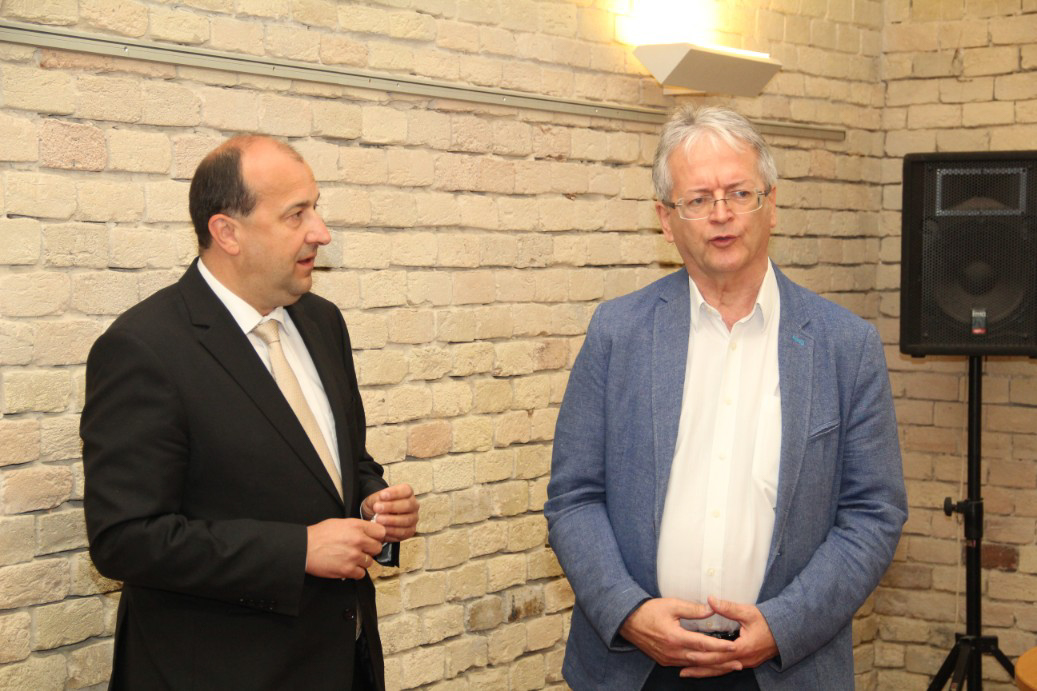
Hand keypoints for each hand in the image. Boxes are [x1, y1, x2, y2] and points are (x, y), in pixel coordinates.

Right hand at [305, 518, 385, 579]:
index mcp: (356, 526)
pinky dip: (356, 572)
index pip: (381, 532)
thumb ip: (356, 527)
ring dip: (362, 562)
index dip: (377, 537)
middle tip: (361, 550)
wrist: (304, 548)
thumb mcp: (340, 523)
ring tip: (350, 558)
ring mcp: (354, 556)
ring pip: (370, 562)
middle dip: (370, 550)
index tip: (373, 539)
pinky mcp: (348, 569)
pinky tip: (347, 566)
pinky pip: (361, 574)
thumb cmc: (318, 535)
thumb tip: (368, 532)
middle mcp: (358, 540)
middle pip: (378, 548)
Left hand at [361, 483, 418, 541]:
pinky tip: (383, 529)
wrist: (376, 516)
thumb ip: (379, 499)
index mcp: (407, 492)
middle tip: (377, 508)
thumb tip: (381, 501)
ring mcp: (413, 518)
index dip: (395, 493)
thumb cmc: (379, 504)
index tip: (382, 495)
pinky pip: (404, 532)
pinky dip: (392, 531)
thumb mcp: (376, 498)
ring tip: (378, 520)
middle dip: (391, 507)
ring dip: (391, 520)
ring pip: (407, 520)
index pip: (406, 490)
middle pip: (408, 505)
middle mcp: (413, 504)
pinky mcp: (410, 531)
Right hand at [619, 598, 739, 670]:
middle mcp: (673, 652)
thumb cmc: (649, 610)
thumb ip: (693, 609)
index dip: (720, 646)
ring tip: (729, 666)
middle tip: (739, 663)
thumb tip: (711, 609)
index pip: (703, 644)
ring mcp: (668, 658)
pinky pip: (685, 665)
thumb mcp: (671, 605)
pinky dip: (699, 665)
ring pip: (695, 665)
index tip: (735, 647)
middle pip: (702, 659)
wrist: (627, 621)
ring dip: (713, 666)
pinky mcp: (665, 660)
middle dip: (722, 662)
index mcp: (675, 637)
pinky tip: (709, 665)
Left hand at [679, 596, 778, 678]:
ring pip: (722, 670)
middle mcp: (743, 659)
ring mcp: (745, 663)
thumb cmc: (767, 621)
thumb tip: (710, 600)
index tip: (688, 654)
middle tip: (681, 670)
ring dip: (704, 672)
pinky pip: (727, 669)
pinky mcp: (746, 663)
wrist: (786, 632)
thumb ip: (728, 607)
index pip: (719, 654)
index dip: (703, 655)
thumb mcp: (748, 612)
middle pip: (718, 666)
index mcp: (743, 647)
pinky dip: (714, 670)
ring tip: (687, 673)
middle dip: (699, 668)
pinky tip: (704, 670)